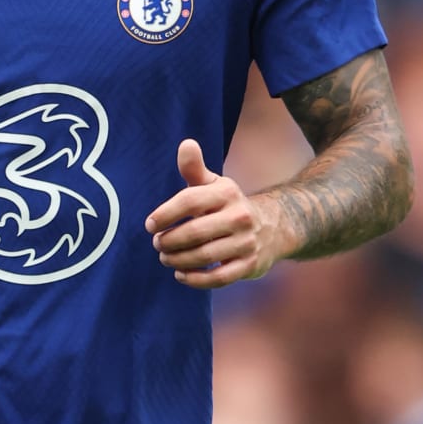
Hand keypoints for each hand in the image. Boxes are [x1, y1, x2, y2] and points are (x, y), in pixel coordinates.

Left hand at [145, 139, 293, 288]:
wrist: (272, 227)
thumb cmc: (229, 205)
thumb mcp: (214, 184)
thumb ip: (195, 168)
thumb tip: (186, 144)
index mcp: (227, 193)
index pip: (189, 201)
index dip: (165, 214)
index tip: (150, 225)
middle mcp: (239, 216)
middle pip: (194, 232)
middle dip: (169, 241)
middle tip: (158, 244)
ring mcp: (246, 242)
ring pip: (203, 256)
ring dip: (178, 260)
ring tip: (166, 258)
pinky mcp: (249, 265)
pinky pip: (218, 277)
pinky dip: (195, 279)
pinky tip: (181, 274)